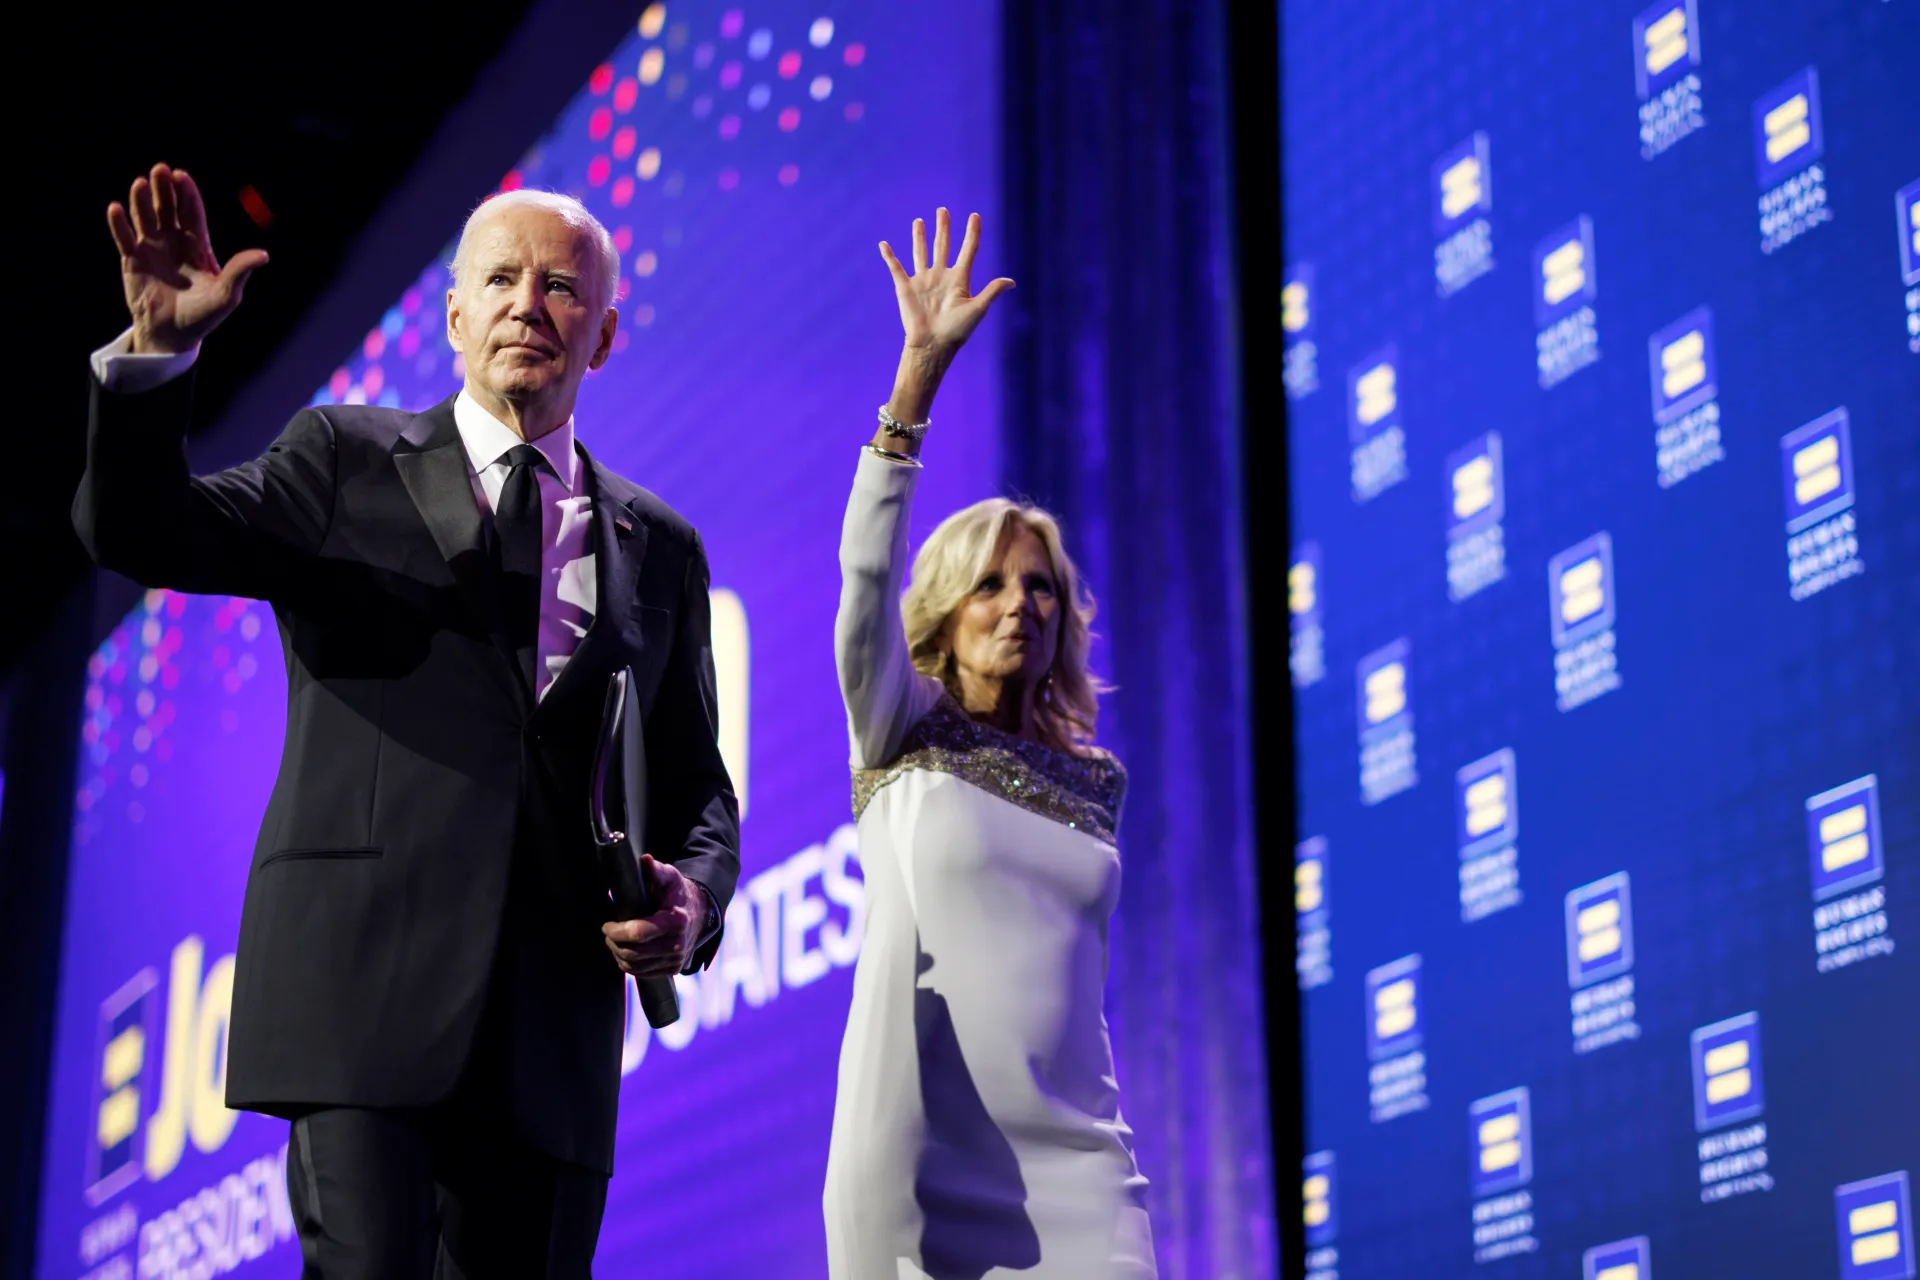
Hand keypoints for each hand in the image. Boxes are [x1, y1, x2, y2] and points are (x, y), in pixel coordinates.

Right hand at [108, 163, 267, 354]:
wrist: (173, 335)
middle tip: (160, 169)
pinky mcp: (133, 260)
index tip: (181, 176)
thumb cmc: (204, 316)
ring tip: (139, 183)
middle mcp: (174, 242)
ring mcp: (152, 249)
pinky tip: (116, 208)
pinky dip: (119, 224)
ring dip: (142, 201)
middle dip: (164, 189)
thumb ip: (239, 272)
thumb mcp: (226, 296)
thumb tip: (263, 255)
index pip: (192, 214)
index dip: (187, 195)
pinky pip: (124, 238)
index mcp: (198, 246)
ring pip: (146, 218)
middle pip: (168, 209)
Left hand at [601, 855, 709, 978]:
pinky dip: (629, 965)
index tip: (607, 925)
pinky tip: (626, 951)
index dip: (616, 931)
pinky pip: (642, 973)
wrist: (700, 913)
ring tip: (615, 941)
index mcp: (675, 921)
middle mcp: (677, 944)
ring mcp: (676, 959)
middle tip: (608, 932)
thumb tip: (645, 860)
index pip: (638, 933)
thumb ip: (656, 870)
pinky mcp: (673, 969)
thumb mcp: (670, 877)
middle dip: (614, 943)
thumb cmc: (678, 893)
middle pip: (633, 953)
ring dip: (618, 954)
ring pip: (635, 966)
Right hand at [880, 208, 1013, 354]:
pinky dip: (889, 256)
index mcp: (959, 280)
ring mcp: (923, 281)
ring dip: (920, 237)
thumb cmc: (956, 331)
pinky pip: (895, 268)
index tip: (975, 216)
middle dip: (943, 228)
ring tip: (919, 221)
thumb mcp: (977, 309)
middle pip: (943, 246)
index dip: (972, 233)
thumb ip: (992, 292)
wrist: (932, 345)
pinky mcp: (905, 287)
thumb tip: (1012, 281)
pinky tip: (883, 244)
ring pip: (921, 252)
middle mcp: (941, 276)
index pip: (968, 250)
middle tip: (943, 210)